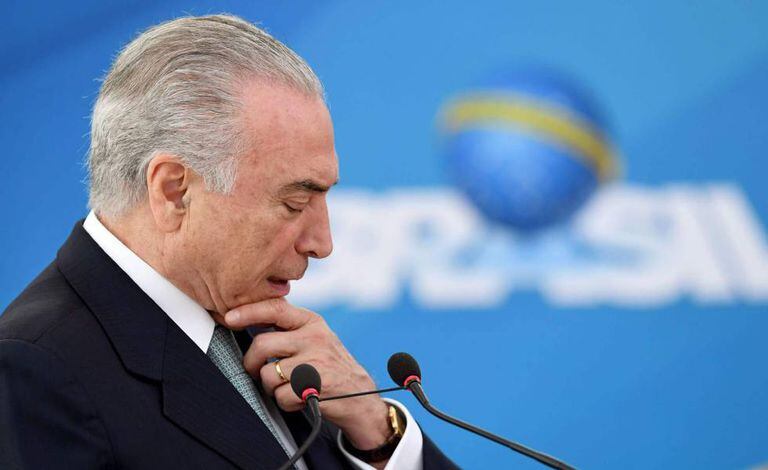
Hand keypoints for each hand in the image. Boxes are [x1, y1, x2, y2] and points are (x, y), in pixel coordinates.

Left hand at [224, 298, 391, 451]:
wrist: (361, 397)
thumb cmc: (331, 368)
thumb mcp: (316, 339)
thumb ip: (289, 329)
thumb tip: (248, 320)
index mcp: (312, 322)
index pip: (275, 308)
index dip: (248, 312)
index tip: (230, 317)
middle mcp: (314, 338)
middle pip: (263, 344)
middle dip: (251, 364)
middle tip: (255, 371)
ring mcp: (316, 361)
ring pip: (268, 374)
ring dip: (272, 387)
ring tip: (290, 387)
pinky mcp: (315, 385)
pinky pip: (280, 396)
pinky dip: (286, 403)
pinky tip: (300, 398)